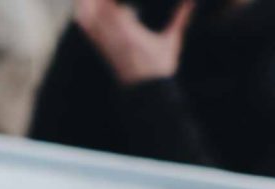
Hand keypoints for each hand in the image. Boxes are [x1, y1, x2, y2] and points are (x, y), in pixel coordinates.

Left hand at [74, 0, 194, 84]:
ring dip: (88, 6)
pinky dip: (86, 20)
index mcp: (130, 35)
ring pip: (90, 22)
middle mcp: (115, 39)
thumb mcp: (171, 42)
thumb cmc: (159, 67)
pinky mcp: (103, 51)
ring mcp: (107, 46)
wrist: (145, 92)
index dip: (110, 1)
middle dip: (96, 1)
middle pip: (98, 14)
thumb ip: (181, 19)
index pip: (114, 11)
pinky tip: (82, 10)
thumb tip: (192, 1)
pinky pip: (90, 33)